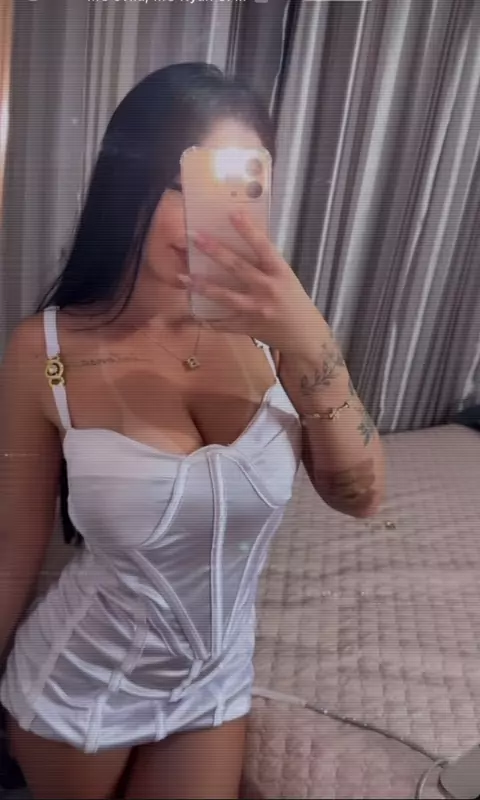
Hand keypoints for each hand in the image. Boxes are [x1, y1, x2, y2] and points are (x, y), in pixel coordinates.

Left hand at [179, 209, 322, 354]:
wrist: (305, 336)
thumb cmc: (294, 301)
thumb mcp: (286, 278)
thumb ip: (266, 264)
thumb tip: (242, 241)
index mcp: (281, 273)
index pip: (264, 247)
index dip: (248, 230)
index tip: (233, 213)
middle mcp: (268, 289)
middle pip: (238, 268)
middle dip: (215, 251)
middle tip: (195, 237)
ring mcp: (256, 310)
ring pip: (226, 296)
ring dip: (203, 286)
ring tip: (184, 277)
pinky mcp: (247, 327)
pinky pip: (223, 324)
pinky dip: (207, 320)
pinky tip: (192, 314)